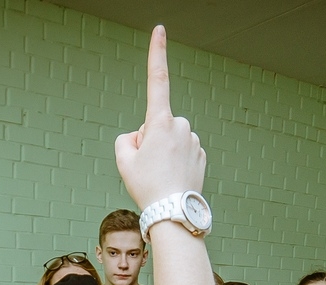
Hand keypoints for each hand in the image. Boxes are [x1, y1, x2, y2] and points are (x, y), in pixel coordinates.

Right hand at [114, 26, 205, 208]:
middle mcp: (182, 126)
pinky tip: (173, 179)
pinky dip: (175, 162)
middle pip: (157, 123)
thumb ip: (128, 138)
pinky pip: (182, 151)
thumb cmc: (147, 187)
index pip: (157, 80)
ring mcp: (194, 141)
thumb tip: (144, 136)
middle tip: (147, 167)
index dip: (157, 53)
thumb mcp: (123, 159)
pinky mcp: (202, 155)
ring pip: (171, 139)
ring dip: (163, 152)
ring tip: (160, 175)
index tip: (159, 30)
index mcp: (161, 122)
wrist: (174, 214)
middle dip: (149, 139)